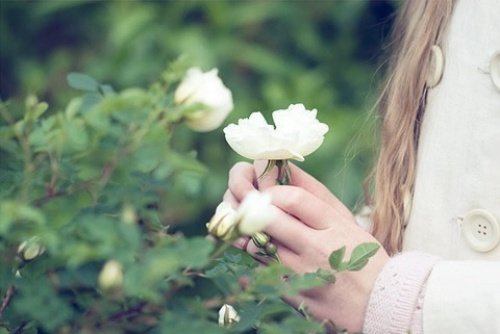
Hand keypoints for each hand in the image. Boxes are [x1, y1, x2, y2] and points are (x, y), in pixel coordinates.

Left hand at [225, 161, 388, 331]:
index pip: (293, 198)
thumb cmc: (363, 258)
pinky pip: (258, 271)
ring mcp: (303, 273)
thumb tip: (282, 171)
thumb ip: (317, 201)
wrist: (381, 304)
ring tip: (251, 226)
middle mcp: (317, 247)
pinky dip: (251, 257)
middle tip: (244, 198)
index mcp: (335, 226)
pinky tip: (255, 249)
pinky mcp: (293, 295)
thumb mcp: (348, 223)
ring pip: (257, 245)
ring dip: (248, 232)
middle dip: (250, 204)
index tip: (266, 188)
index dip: (272, 189)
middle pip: (268, 218)